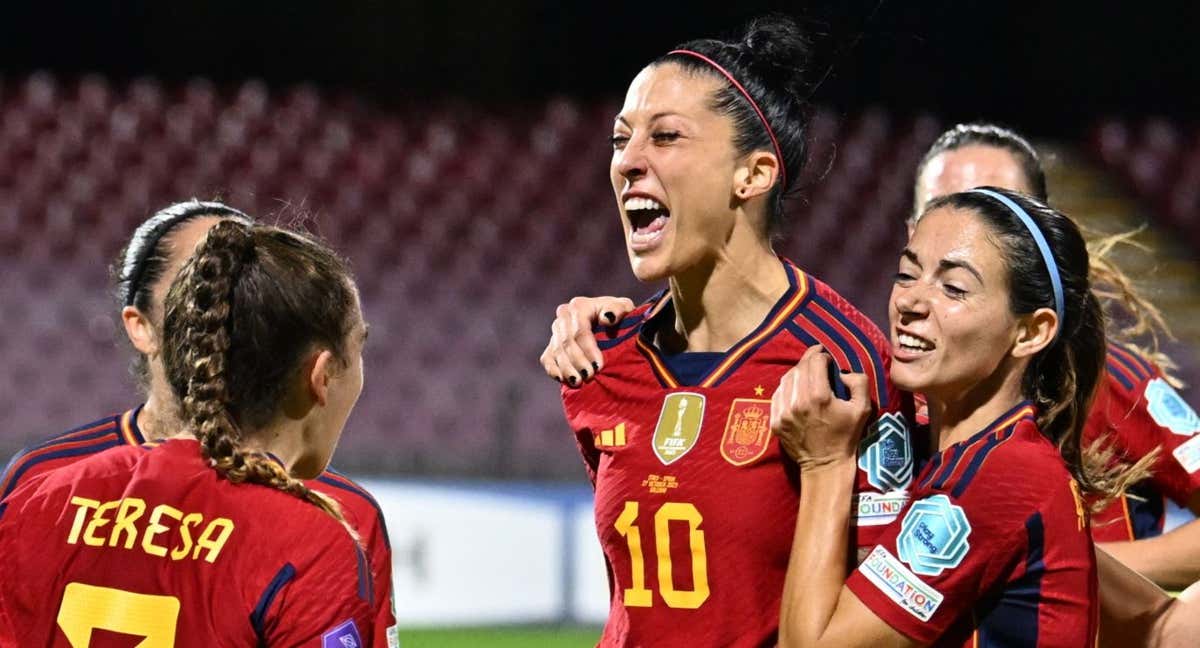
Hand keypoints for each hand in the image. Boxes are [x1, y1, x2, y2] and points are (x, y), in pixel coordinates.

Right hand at [538, 296, 634, 386]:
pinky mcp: (551, 345)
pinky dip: (553, 370)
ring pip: (556, 352)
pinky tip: (563, 380)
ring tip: (578, 382)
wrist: (609, 321)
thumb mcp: (624, 308)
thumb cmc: (619, 316)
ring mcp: (556, 331)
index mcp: (579, 306)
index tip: (599, 365)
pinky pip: (547, 359)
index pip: (580, 330)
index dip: (589, 349)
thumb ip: (618, 309)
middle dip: (578, 361)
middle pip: (567, 342)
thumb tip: (606, 318)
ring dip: (567, 369)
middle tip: (589, 376)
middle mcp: (564, 316)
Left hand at [770, 345, 872, 471]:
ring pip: (787, 379)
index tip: (827, 357)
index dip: (822, 355)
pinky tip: (796, 388)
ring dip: (797, 371)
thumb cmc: (846, 436)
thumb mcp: (863, 409)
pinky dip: (787, 387)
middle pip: (800, 368)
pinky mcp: (775, 421)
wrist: (825, 464)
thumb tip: (843, 372)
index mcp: (819, 397)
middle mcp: (798, 402)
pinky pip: (778, 394)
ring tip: (807, 372)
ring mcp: (784, 412)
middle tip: (817, 358)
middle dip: (809, 359)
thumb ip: (859, 382)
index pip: (815, 362)